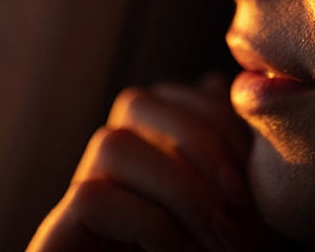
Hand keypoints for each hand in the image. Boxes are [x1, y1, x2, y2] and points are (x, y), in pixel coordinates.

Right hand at [27, 73, 271, 250]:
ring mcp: (81, 211)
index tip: (257, 170)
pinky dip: (148, 222)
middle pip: (136, 102)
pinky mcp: (57, 246)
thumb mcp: (233, 228)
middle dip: (197, 139)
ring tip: (218, 239)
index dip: (216, 117)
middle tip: (239, 201)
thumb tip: (211, 80)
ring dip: (177, 185)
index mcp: (150, 162)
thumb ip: (223, 164)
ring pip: (111, 142)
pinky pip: (91, 199)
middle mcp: (110, 176)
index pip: (172, 96)